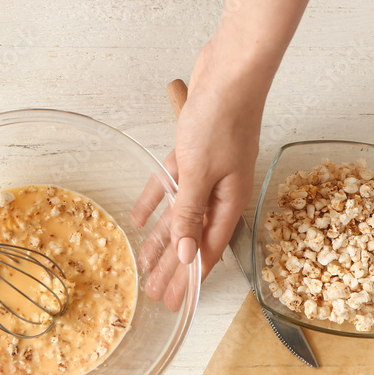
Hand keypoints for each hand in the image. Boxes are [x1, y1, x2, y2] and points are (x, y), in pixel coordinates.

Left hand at [131, 43, 263, 309]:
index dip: (190, 280)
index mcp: (229, 202)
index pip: (205, 252)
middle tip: (157, 296)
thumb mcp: (201, 173)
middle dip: (174, 269)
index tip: (178, 303)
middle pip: (191, 239)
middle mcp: (220, 193)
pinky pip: (171, 187)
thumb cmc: (222, 119)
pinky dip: (155, 202)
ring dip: (162, 241)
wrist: (231, 71)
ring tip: (146, 266)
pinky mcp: (193, 155)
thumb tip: (186, 257)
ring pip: (179, 216)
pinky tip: (141, 220)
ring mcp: (207, 174)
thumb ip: (190, 214)